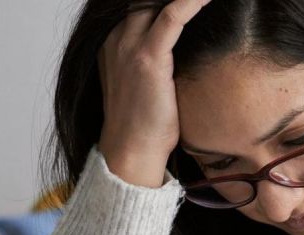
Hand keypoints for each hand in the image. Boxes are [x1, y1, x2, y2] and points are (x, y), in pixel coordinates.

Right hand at [96, 0, 211, 184]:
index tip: (188, 1)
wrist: (132, 150)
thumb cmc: (144, 125)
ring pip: (152, 1)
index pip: (136, 5)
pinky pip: (171, 17)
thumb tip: (177, 60)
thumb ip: (152, 63)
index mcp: (113, 43)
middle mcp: (116, 38)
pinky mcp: (148, 57)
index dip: (156, 0)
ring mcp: (129, 46)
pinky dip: (190, 3)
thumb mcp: (143, 85)